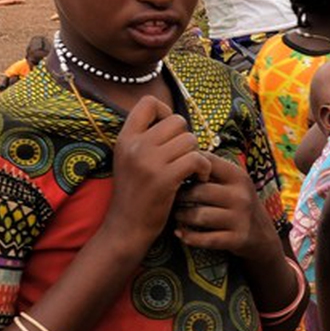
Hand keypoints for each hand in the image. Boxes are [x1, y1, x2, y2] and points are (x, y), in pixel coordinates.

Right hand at [106, 97, 210, 238]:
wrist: (126, 227)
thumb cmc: (136, 193)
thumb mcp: (130, 159)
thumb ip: (146, 138)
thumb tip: (176, 119)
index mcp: (125, 138)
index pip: (148, 102)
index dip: (165, 112)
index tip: (170, 134)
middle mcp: (135, 146)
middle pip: (177, 121)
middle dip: (186, 138)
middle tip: (183, 158)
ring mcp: (148, 162)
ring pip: (190, 139)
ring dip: (197, 154)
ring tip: (192, 171)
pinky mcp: (164, 179)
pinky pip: (197, 159)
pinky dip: (204, 169)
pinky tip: (198, 179)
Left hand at [173, 153, 280, 260]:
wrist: (262, 234)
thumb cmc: (238, 203)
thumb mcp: (233, 183)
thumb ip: (211, 170)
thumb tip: (178, 157)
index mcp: (238, 176)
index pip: (207, 162)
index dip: (187, 167)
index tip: (177, 176)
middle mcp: (241, 195)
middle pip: (198, 191)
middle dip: (179, 196)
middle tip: (170, 199)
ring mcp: (240, 218)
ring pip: (199, 216)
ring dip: (181, 217)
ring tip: (176, 215)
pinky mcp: (237, 239)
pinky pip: (205, 239)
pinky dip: (188, 237)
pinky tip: (180, 233)